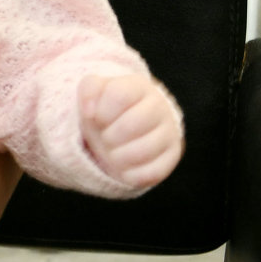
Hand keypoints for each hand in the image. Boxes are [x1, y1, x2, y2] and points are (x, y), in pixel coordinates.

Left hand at [80, 69, 182, 186]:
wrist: (127, 127)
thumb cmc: (108, 109)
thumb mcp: (94, 93)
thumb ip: (89, 90)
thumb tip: (89, 110)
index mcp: (139, 87)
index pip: (119, 95)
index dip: (101, 111)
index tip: (98, 117)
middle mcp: (160, 106)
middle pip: (131, 125)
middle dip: (108, 137)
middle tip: (105, 138)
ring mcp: (169, 131)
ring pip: (142, 151)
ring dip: (117, 157)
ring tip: (113, 152)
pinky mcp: (172, 156)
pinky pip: (151, 172)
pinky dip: (130, 174)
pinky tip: (124, 166)